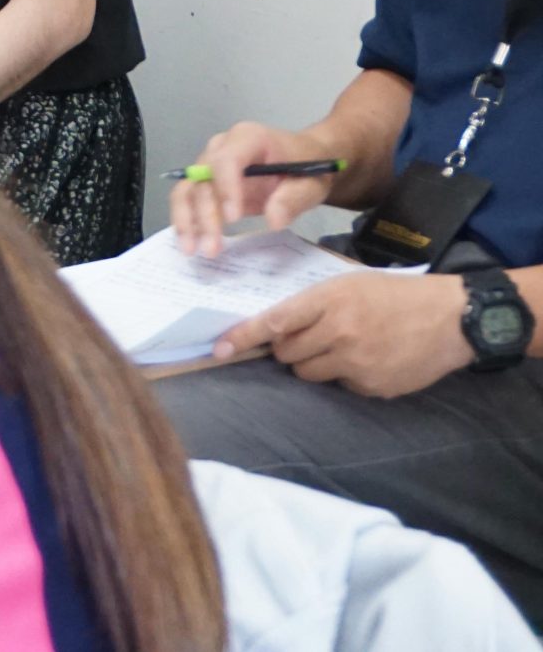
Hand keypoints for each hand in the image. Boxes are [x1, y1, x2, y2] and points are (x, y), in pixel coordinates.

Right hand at [168, 121, 339, 256]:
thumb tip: (273, 222)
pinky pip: (188, 199)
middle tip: (212, 249)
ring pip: (188, 190)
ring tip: (191, 249)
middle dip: (204, 215)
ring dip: (186, 220)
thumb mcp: (311, 183)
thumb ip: (293, 199)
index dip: (226, 188)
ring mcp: (210, 164)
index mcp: (248, 138)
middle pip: (202, 179)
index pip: (226, 160)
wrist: (303, 160)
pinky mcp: (207, 182)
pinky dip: (186, 221)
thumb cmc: (308, 167)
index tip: (234, 220)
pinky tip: (189, 243)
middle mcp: (221, 147)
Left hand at [216, 272, 473, 396]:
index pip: (275, 321)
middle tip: (310, 337)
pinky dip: (345, 376)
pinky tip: (368, 360)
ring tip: (342, 346)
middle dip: (288, 348)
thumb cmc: (394, 295)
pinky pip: (340, 386)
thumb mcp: (349, 284)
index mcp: (330, 299)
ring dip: (313, 363)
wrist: (452, 319)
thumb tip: (273, 327)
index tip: (218, 348)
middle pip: (286, 353)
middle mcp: (339, 332)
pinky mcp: (372, 387)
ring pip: (307, 373)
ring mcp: (356, 362)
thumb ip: (311, 303)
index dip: (244, 336)